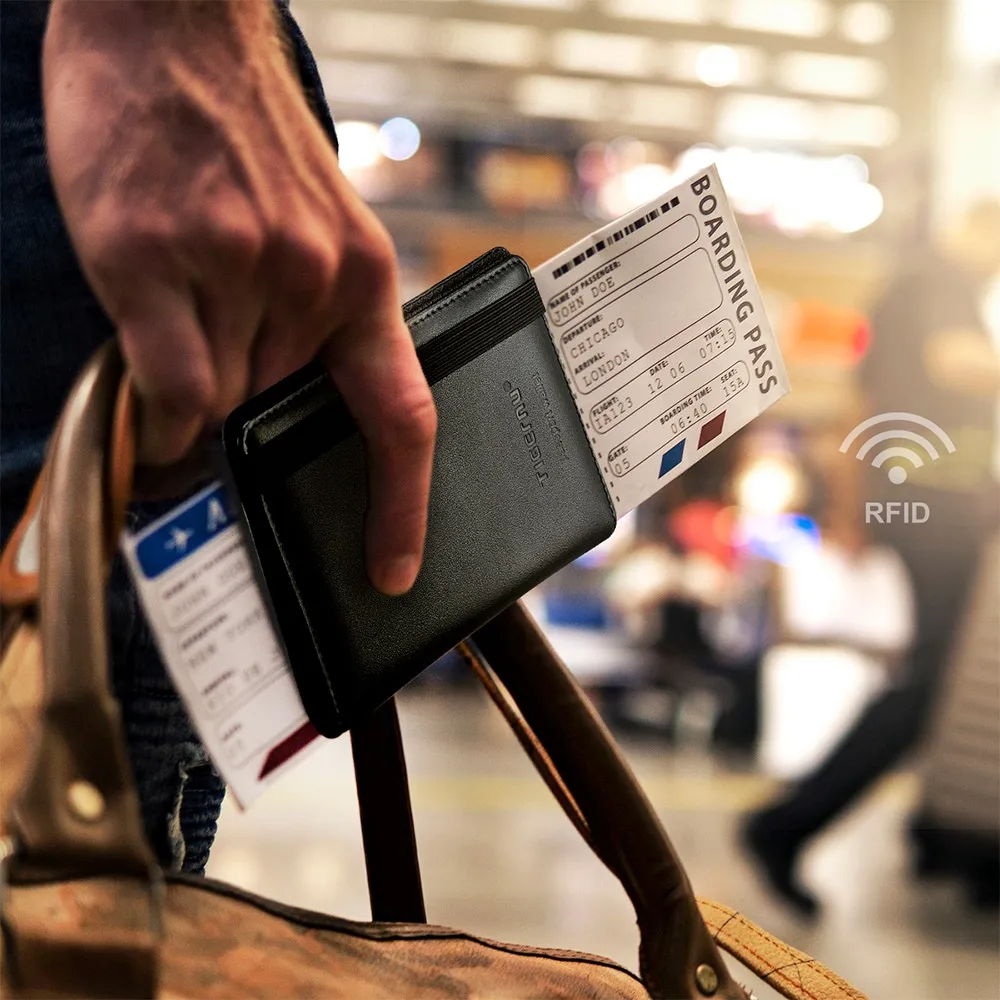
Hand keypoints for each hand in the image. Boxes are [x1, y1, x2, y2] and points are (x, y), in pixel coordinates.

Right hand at [43, 0, 435, 594]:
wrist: (172, 28)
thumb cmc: (243, 134)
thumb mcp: (318, 226)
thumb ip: (314, 319)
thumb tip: (277, 409)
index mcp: (364, 278)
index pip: (402, 416)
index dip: (404, 505)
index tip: (394, 566)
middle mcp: (309, 279)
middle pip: (277, 413)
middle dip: (250, 408)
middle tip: (221, 356)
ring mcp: (233, 268)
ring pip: (219, 404)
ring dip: (198, 393)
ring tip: (182, 319)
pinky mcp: (155, 258)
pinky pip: (168, 385)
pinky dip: (160, 412)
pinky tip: (155, 393)